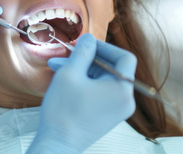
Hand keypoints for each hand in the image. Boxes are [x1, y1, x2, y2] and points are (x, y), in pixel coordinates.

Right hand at [27, 33, 136, 153]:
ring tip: (57, 67)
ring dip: (81, 70)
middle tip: (66, 54)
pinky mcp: (107, 116)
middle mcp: (125, 100)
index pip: (124, 57)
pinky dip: (84, 83)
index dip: (104, 47)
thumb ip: (82, 52)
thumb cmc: (64, 110)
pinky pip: (99, 92)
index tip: (85, 44)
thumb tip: (89, 38)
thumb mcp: (70, 73)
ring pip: (102, 80)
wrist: (58, 143)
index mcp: (122, 89)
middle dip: (87, 59)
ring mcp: (117, 110)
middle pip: (111, 68)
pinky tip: (65, 80)